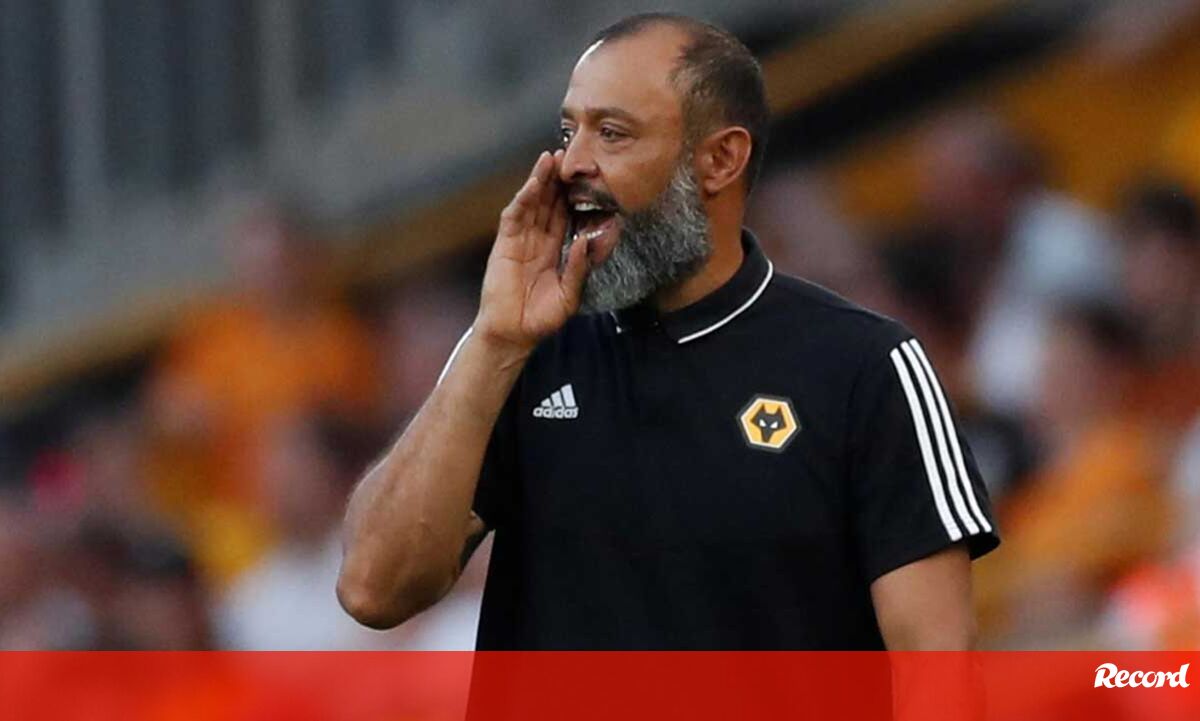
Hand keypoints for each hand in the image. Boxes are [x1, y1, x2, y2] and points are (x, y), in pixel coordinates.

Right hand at [475, 150, 587, 354]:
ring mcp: (521, 240)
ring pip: (532, 203)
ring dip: (541, 180)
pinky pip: (515, 216)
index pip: (567, 216)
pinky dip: (524, 198)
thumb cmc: (541, 318)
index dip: (575, 197)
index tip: (590, 177)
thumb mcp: (569, 294)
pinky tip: (534, 183)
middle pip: (550, 202)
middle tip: (570, 153)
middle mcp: (539, 240)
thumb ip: (578, 268)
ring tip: (550, 158)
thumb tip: (586, 241)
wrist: (512, 334)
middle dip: (559, 179)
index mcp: (556, 250)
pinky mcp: (505, 243)